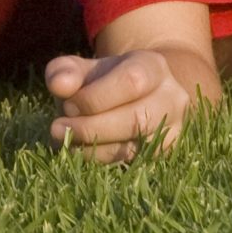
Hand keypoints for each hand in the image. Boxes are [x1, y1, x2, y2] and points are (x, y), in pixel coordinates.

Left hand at [45, 48, 210, 162]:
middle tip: (57, 127)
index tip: (67, 104)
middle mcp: (172, 98)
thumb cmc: (103, 82)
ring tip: (65, 140)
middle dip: (90, 128)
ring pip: (135, 147)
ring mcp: (173, 129)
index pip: (132, 82)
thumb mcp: (84, 70)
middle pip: (137, 118)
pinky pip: (131, 164)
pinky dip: (100, 160)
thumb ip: (65, 71)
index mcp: (154, 67)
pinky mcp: (164, 155)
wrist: (136, 98)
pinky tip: (81, 150)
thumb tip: (59, 85)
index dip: (95, 98)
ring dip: (92, 148)